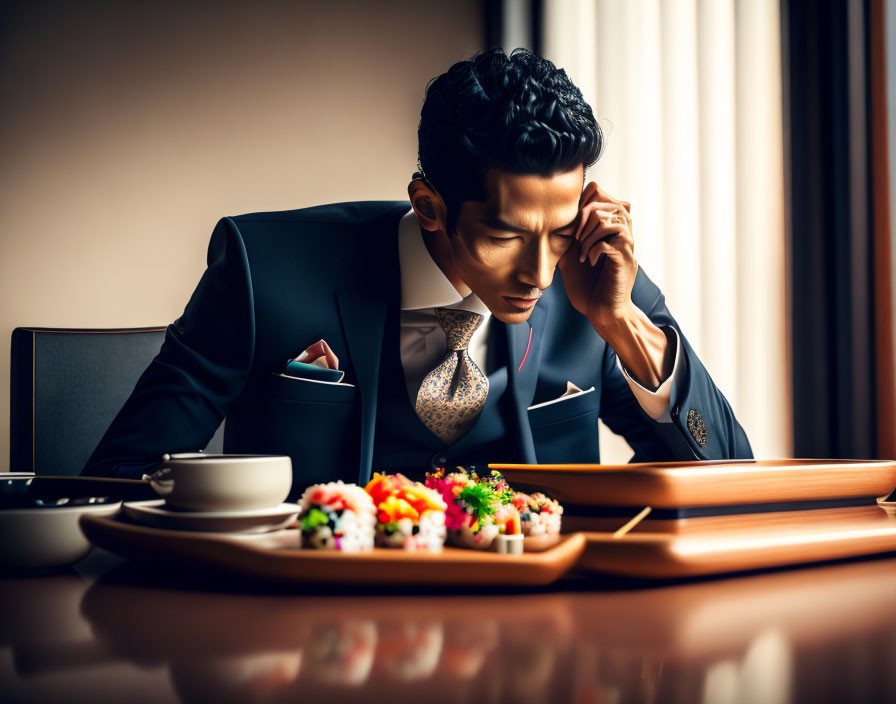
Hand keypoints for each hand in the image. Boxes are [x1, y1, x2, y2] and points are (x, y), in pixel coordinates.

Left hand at [558, 181, 636, 327]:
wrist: (602, 311)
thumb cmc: (588, 287)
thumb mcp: (570, 256)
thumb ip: (566, 237)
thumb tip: (549, 221)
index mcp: (610, 228)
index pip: (600, 194)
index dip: (583, 203)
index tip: (572, 228)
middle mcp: (622, 233)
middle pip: (607, 202)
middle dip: (584, 218)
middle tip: (577, 239)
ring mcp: (626, 245)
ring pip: (608, 220)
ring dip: (588, 235)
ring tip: (583, 252)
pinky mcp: (625, 259)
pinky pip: (608, 242)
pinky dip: (593, 250)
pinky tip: (589, 262)